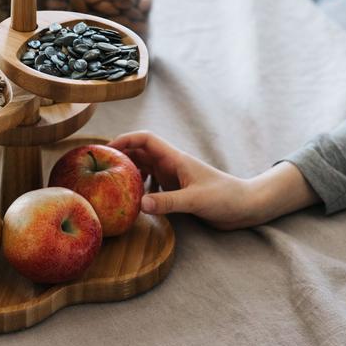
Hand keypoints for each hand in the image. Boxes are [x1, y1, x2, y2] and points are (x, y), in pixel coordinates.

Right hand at [108, 131, 318, 229]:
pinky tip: (135, 201)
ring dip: (130, 173)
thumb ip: (168, 202)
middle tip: (100, 168)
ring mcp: (174, 178)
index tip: (106, 149)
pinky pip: (153, 186)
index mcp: (175, 159)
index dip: (125, 140)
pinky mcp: (178, 191)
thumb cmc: (225, 197)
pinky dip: (141, 189)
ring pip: (145, 169)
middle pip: (140, 153)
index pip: (145, 139)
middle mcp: (172, 165)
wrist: (246, 206)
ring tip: (112, 184)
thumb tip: (140, 204)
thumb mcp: (195, 200)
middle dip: (121, 156)